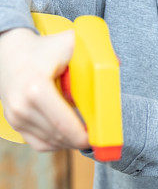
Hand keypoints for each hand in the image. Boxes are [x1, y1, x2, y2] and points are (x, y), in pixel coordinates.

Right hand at [0, 27, 89, 151]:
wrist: (8, 51)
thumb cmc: (42, 48)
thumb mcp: (66, 44)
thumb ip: (91, 53)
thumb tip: (115, 62)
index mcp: (36, 89)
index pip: (65, 125)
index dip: (84, 136)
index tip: (100, 135)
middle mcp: (23, 106)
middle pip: (61, 136)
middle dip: (82, 140)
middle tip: (99, 135)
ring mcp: (16, 117)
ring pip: (52, 142)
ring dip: (71, 141)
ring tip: (85, 132)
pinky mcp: (14, 123)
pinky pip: (40, 144)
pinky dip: (57, 143)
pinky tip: (68, 135)